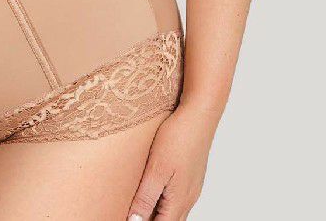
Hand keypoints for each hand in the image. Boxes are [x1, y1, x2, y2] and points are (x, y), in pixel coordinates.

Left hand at [126, 103, 216, 219]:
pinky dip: (164, 201)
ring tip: (139, 206)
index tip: (127, 218)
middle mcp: (188, 198)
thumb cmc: (178, 138)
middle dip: (150, 220)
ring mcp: (192, 186)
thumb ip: (146, 197)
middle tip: (131, 214)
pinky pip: (177, 197)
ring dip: (158, 212)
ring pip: (174, 210)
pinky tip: (154, 190)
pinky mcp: (191, 175)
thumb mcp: (156, 169)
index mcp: (180, 200)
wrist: (199, 115)